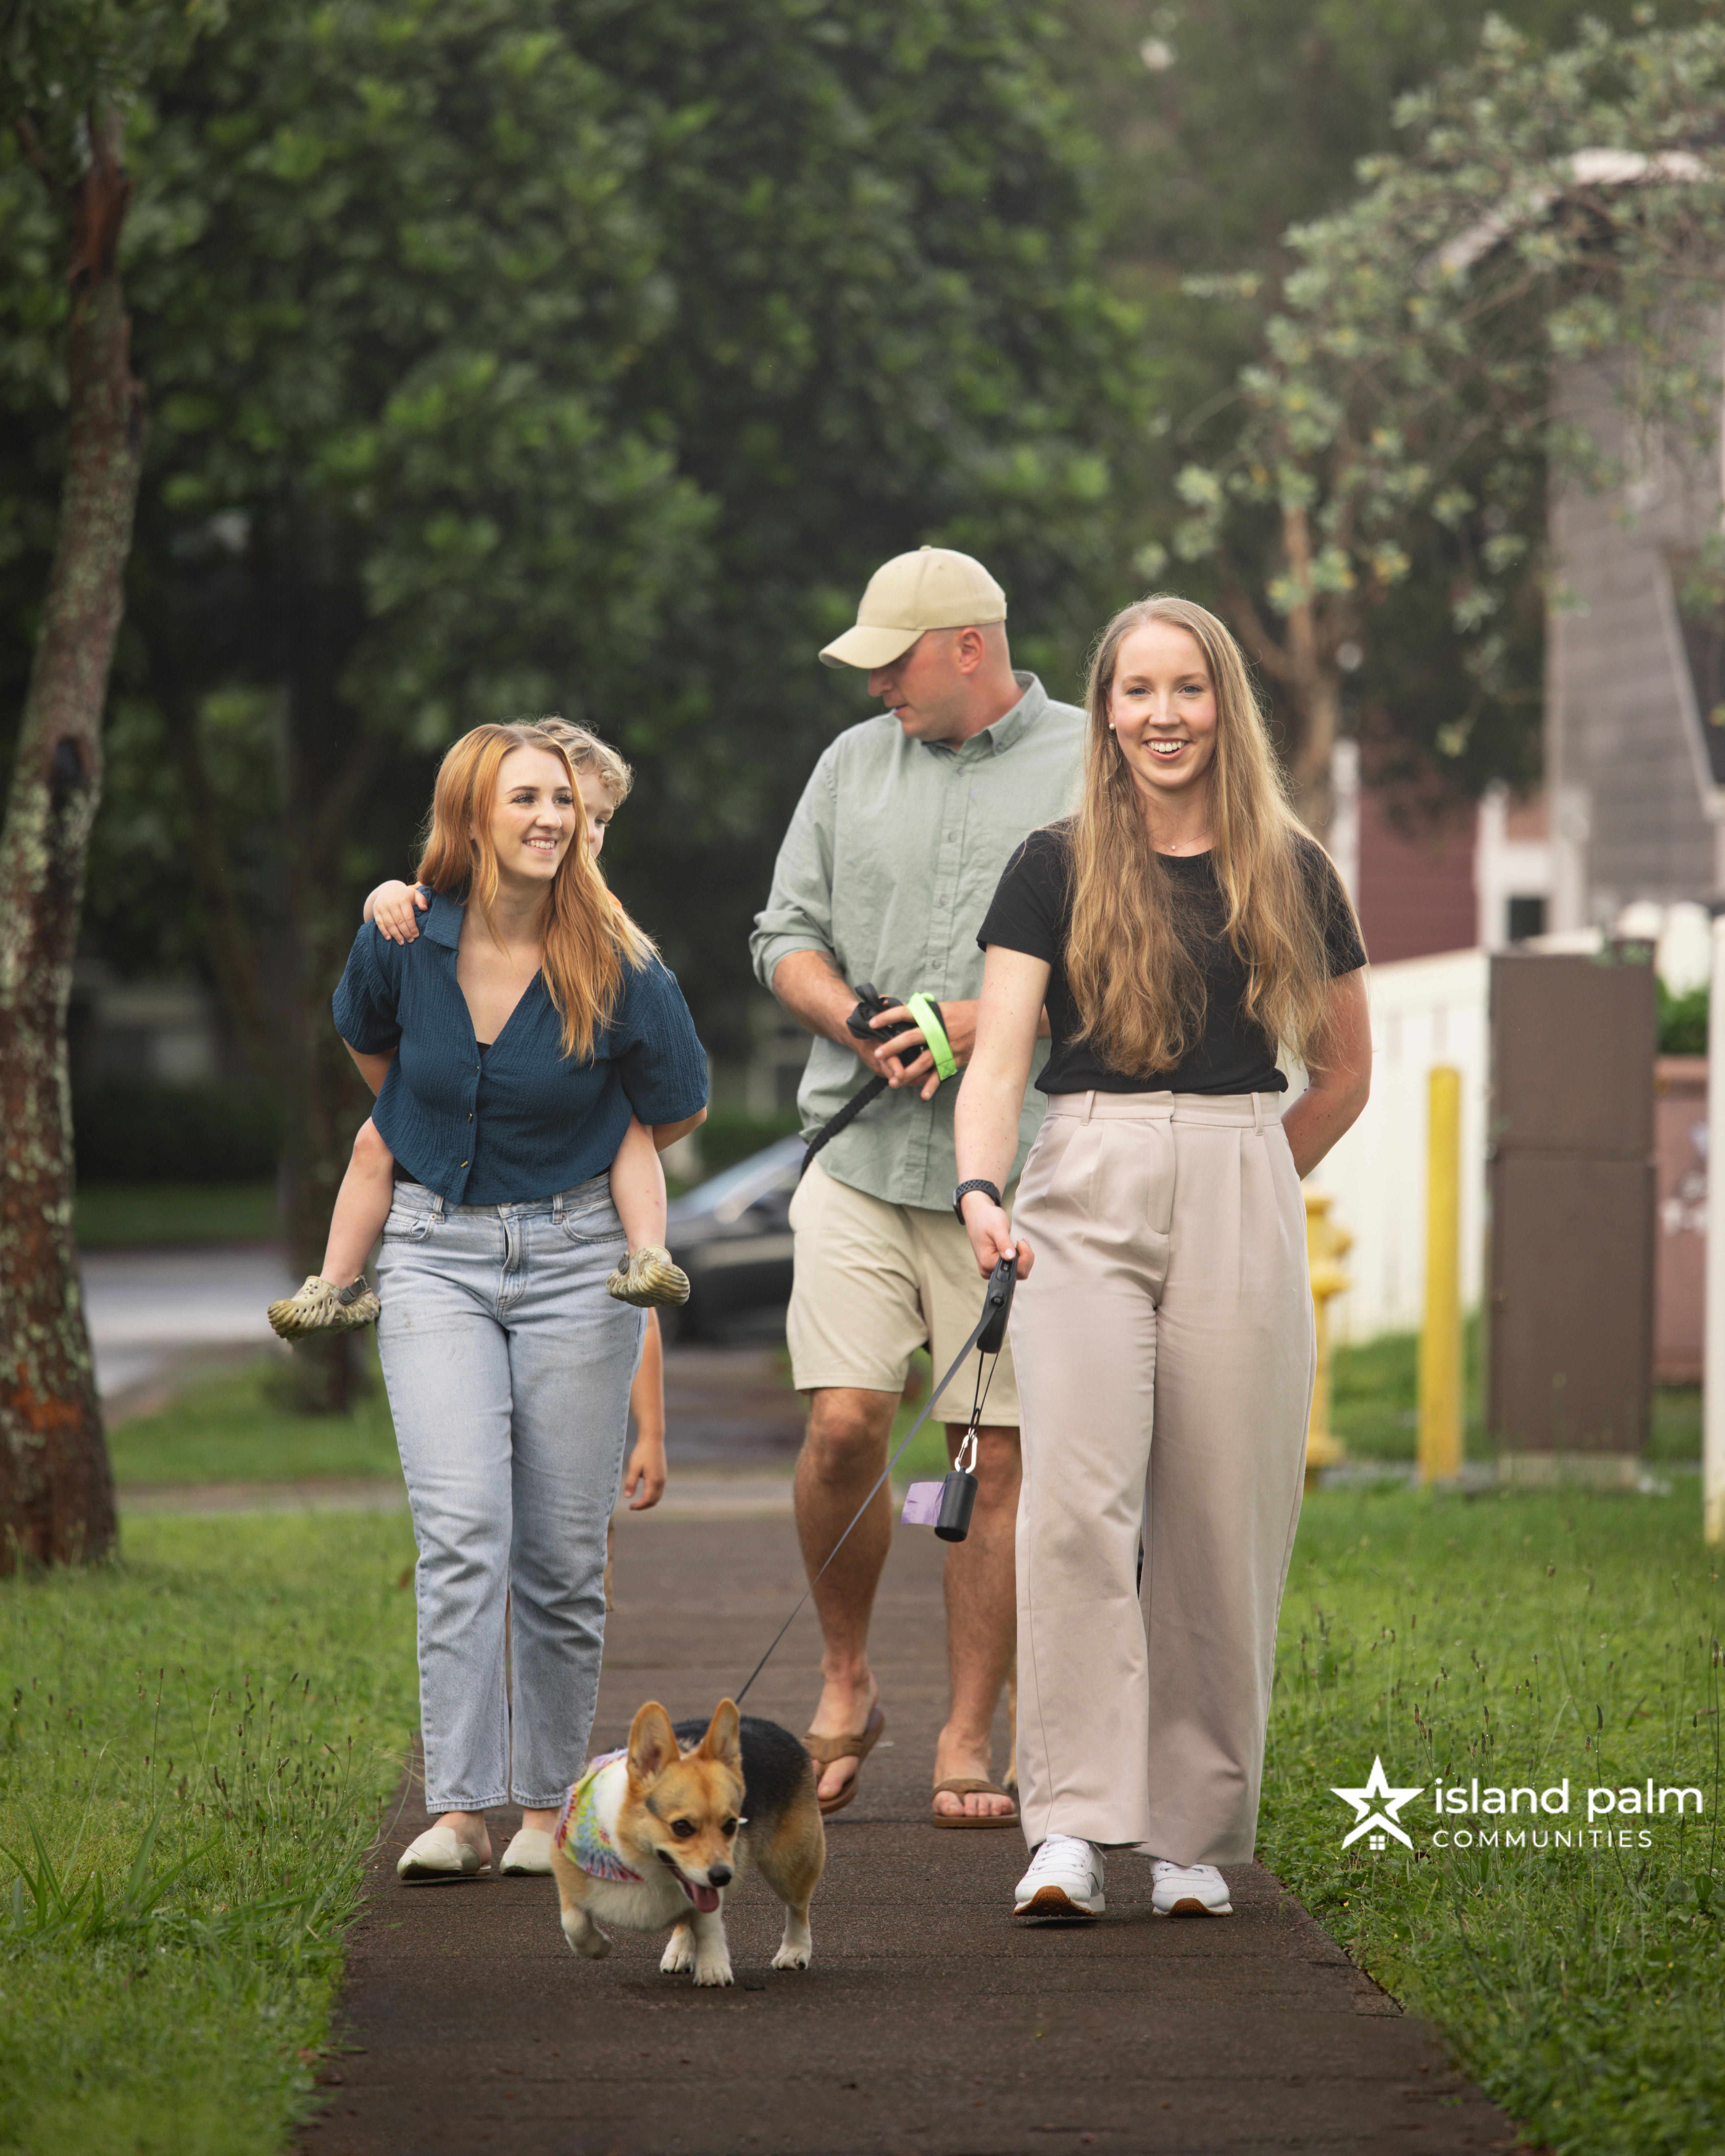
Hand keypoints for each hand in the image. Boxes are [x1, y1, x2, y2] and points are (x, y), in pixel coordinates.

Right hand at [370, 882, 428, 943]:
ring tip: (402, 942)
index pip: (408, 917)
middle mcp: (392, 903)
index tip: (416, 935)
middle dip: (406, 933)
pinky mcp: (376, 911)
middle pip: (399, 922)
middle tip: (410, 940)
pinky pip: (379, 923)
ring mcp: (382, 907)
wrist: (387, 889)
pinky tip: (389, 938)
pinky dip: (384, 932)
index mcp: (403, 899)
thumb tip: (425, 908)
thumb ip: (421, 900)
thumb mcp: (415, 894)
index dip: (412, 927)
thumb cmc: (404, 895)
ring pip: (389, 924)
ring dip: (396, 935)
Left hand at [623, 1429, 665, 1509]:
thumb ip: (631, 1483)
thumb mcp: (634, 1467)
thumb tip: (627, 1497)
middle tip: (633, 1506)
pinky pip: (659, 1490)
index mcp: (654, 1480)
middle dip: (644, 1506)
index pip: (647, 1500)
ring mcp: (663, 1477)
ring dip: (648, 1501)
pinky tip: (644, 1492)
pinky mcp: (663, 1474)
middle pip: (654, 1501)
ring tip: (638, 1501)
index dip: (639, 1506)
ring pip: (658, 1496)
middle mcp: (661, 1481)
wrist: (652, 1439)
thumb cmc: (642, 1452)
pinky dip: (652, 1495)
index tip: (630, 1507)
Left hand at [865, 998, 979, 1101]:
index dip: (888, 1017)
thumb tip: (903, 1007)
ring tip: (894, 1081)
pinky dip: (932, 1085)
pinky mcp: (956, 1058)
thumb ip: (924, 1012)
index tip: (873, 1023)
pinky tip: (923, 1095)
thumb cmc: (966, 1013)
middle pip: (911, 1038)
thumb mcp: (944, 1008)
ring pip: (924, 1060)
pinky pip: (942, 1074)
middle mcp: (938, 1030)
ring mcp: (947, 1045)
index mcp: (933, 1015)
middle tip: (878, 1054)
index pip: (906, 1013)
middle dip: (893, 1047)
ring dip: (908, 1071)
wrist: (994, 1021)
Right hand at [959, 1195, 1032, 1279]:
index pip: (1016, 1269)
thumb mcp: (996, 1228)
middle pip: (1020, 1273)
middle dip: (1026, 1256)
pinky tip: (1018, 1247)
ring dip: (1025, 1257)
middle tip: (1021, 1240)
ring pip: (1020, 1272)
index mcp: (987, 1263)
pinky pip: (1015, 1269)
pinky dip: (1021, 1258)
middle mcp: (989, 1270)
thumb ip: (1003, 1243)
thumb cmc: (986, 1220)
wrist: (979, 1217)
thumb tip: (1010, 1257)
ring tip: (1020, 1242)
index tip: (1020, 1241)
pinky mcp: (997, 1267)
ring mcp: (993, 1270)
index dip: (1024, 1256)